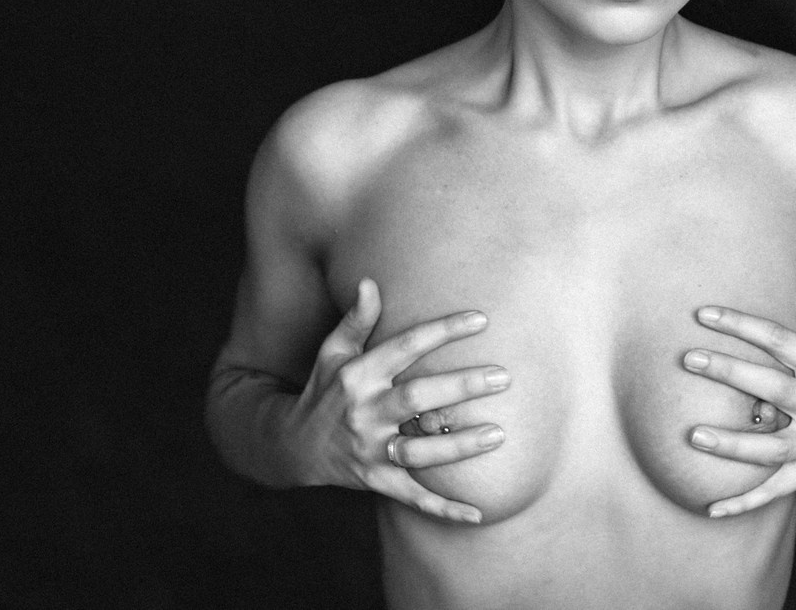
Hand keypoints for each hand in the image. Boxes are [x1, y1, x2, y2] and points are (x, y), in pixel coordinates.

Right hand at [290, 277, 510, 523]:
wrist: (292, 445)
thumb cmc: (324, 389)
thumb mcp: (332, 352)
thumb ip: (357, 320)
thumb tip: (370, 282)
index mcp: (359, 374)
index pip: (406, 347)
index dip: (443, 330)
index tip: (481, 319)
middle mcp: (364, 411)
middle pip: (417, 396)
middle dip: (460, 386)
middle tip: (503, 377)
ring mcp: (370, 448)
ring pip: (419, 449)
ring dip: (459, 445)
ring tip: (499, 434)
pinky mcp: (376, 479)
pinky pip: (412, 495)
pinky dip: (443, 508)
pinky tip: (477, 513)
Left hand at [682, 261, 795, 517]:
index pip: (779, 341)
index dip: (741, 325)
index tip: (703, 313)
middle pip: (772, 388)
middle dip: (730, 373)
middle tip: (689, 359)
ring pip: (770, 446)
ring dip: (732, 444)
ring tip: (694, 436)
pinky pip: (773, 490)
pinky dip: (744, 503)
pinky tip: (710, 509)